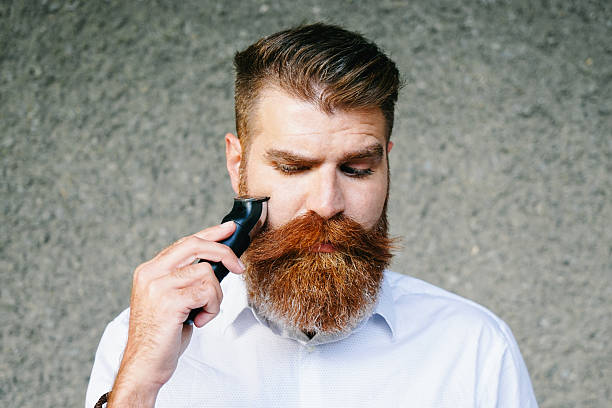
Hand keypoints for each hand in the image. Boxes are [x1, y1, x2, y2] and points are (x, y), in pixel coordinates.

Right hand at [108, 222, 244, 406]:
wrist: (144, 365)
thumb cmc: (161, 336)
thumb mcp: (171, 299)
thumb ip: (185, 279)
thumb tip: (217, 263)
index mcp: (149, 270)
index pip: (185, 242)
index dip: (210, 233)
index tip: (229, 229)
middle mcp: (151, 273)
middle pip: (196, 245)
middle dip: (224, 253)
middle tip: (239, 267)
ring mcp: (158, 286)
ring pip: (207, 273)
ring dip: (215, 297)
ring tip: (202, 314)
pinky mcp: (170, 301)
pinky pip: (207, 292)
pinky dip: (211, 309)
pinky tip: (198, 321)